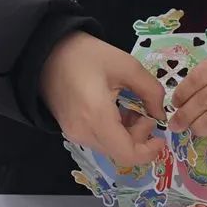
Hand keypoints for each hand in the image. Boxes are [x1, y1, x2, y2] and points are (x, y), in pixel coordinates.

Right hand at [41, 32, 167, 165]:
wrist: (46, 51)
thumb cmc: (86, 55)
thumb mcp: (127, 66)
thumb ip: (151, 91)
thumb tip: (160, 113)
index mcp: (97, 118)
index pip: (127, 155)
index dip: (149, 151)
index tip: (161, 135)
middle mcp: (83, 133)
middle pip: (120, 151)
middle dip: (140, 136)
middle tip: (145, 110)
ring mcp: (74, 134)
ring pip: (110, 147)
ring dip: (127, 133)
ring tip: (130, 106)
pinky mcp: (70, 130)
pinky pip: (99, 139)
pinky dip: (114, 131)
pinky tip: (117, 109)